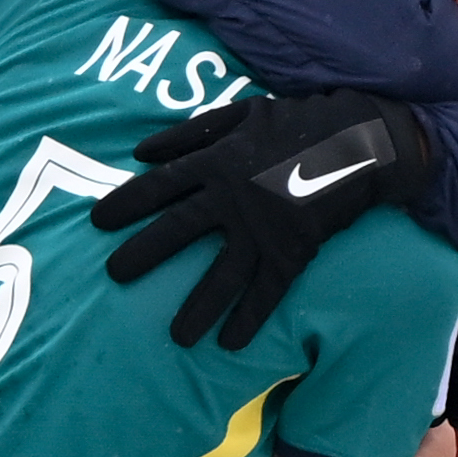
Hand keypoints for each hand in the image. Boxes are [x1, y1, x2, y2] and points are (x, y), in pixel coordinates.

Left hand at [91, 87, 439, 350]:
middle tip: (114, 275)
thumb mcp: (242, 113)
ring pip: (222, 273)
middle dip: (143, 254)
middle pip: (178, 230)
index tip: (97, 222)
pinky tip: (230, 343)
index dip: (126, 202)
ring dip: (198, 307)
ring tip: (176, 337)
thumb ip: (190, 133)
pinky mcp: (292, 250)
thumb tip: (142, 152)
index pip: (159, 185)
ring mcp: (262, 228)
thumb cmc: (297, 122)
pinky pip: (267, 291)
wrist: (360, 141)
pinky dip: (250, 317)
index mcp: (217, 161)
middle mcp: (232, 197)